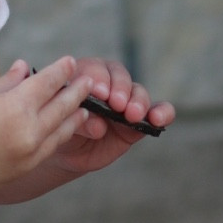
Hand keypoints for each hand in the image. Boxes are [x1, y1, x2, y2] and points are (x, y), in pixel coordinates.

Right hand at [0, 57, 92, 198]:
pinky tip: (62, 129)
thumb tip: (26, 68)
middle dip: (77, 92)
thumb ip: (9, 82)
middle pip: (63, 106)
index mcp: (17, 106)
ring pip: (61, 130)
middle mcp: (29, 130)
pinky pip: (49, 148)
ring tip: (82, 108)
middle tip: (89, 81)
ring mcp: (29, 153)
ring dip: (74, 116)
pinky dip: (59, 135)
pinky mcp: (24, 169)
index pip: (48, 82)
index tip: (71, 62)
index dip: (62, 70)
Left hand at [52, 59, 175, 178]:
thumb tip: (99, 125)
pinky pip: (157, 111)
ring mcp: (125, 102)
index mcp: (83, 75)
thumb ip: (79, 122)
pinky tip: (158, 119)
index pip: (93, 69)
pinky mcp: (139, 121)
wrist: (66, 153)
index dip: (98, 78)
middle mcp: (108, 84)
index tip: (99, 92)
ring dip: (138, 101)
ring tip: (132, 115)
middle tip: (116, 104)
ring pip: (138, 92)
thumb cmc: (60, 130)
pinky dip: (162, 112)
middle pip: (119, 75)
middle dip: (120, 88)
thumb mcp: (62, 126)